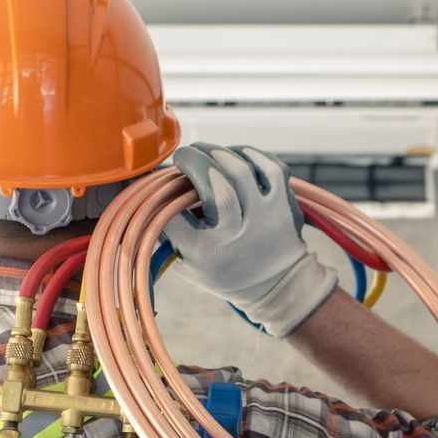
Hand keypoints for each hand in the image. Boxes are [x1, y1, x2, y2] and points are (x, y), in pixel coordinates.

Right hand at [163, 143, 337, 336]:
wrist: (276, 285)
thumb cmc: (224, 270)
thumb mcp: (189, 263)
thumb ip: (170, 233)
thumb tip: (152, 194)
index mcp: (207, 252)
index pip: (175, 213)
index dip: (163, 192)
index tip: (159, 183)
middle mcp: (237, 233)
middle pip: (214, 184)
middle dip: (195, 160)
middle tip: (185, 156)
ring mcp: (266, 217)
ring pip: (241, 170)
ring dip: (219, 153)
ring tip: (207, 152)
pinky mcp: (285, 204)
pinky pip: (270, 167)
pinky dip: (252, 155)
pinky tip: (236, 155)